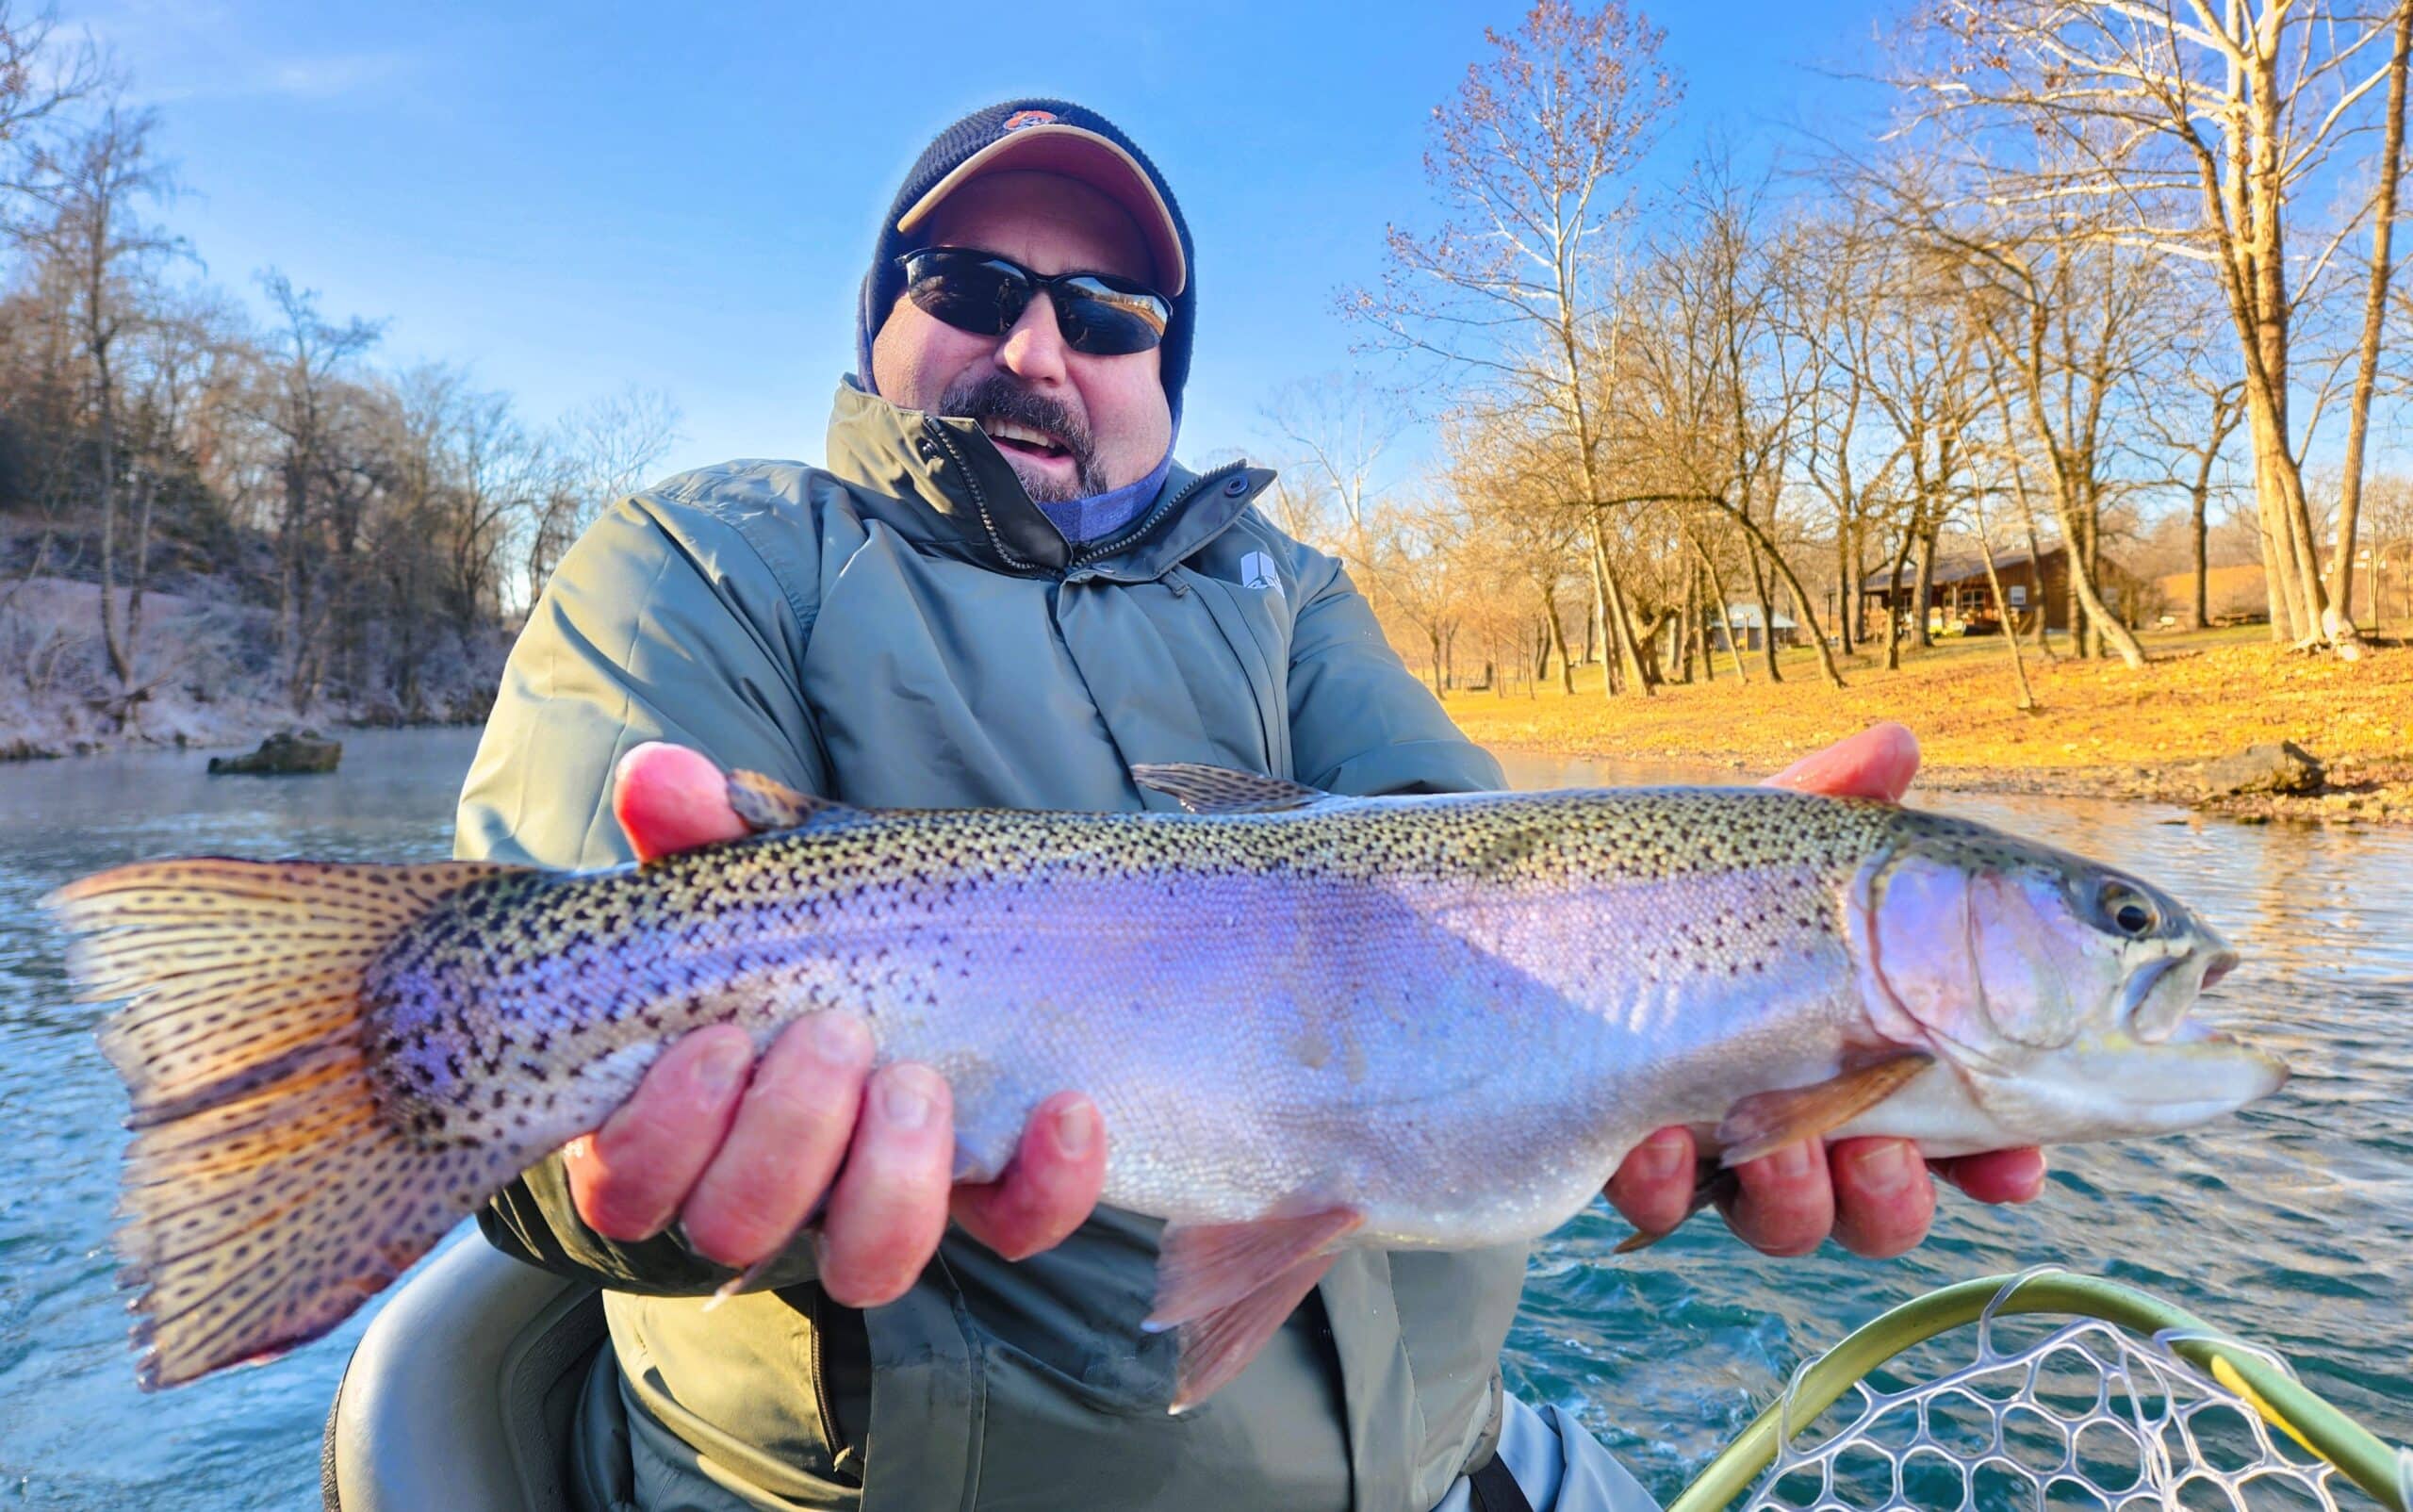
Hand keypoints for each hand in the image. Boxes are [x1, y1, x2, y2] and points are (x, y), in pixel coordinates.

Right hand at [557, 742, 1107, 1304]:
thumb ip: (700, 830)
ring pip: (867, 1263)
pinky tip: (1066, 1110)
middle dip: (788, 1135)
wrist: (933, 938)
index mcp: (676, 1123)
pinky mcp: (991, 1199)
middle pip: (742, 1225)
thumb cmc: (804, 926)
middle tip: (838, 1035)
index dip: (664, 1134)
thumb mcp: (753, 872)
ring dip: (889, 1180)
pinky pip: (1017, 1228)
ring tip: (917, 1083)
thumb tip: (657, 775)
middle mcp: (769, 1188)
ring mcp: (882, 1204)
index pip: (631, 1185)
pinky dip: (1045, 1181)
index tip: (717, 1039)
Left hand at [1601, 723, 2047, 1258]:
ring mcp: (1720, 1147)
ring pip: (1787, 1222)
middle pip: (1881, 1201)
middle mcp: (1808, 1115)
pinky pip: (1658, 1206)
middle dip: (1893, 1193)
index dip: (1998, 1159)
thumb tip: (1894, 744)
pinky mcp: (1635, 1163)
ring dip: (1794, 1198)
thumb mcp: (1770, 841)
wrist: (1551, 910)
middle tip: (1883, 1150)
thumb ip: (1836, 803)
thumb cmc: (1700, 879)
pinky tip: (1655, 1141)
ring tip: (1776, 1146)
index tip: (2012, 1167)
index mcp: (1872, 1052)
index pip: (1965, 1127)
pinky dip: (1664, 1182)